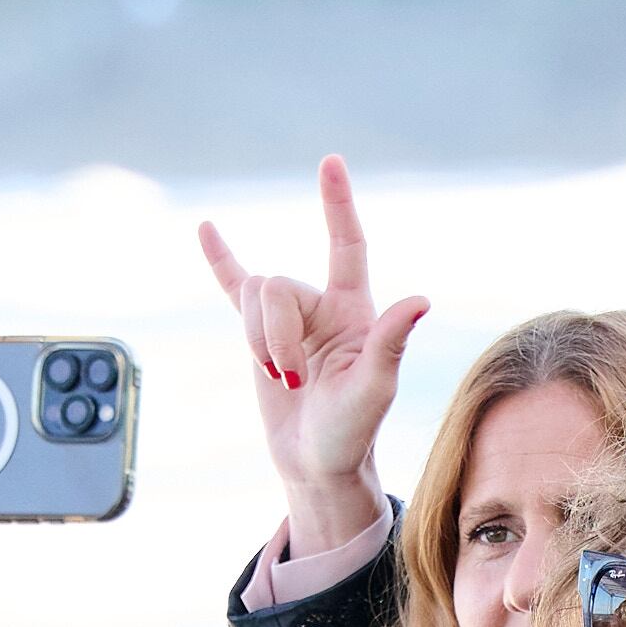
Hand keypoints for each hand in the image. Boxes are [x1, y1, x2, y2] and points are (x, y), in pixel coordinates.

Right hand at [197, 154, 426, 558]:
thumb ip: (389, 341)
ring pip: (251, 299)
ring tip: (280, 379)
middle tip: (292, 380)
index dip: (337, 204)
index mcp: (354, 309)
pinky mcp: (258, 336)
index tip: (330, 164)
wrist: (317, 462)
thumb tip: (420, 300)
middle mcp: (321, 305)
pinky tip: (205, 228)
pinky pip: (234, 289)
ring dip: (255, 342)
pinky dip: (221, 260)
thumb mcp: (374, 388)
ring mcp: (288, 319)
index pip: (346, 244)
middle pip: (276, 286)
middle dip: (273, 335)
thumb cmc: (353, 429)